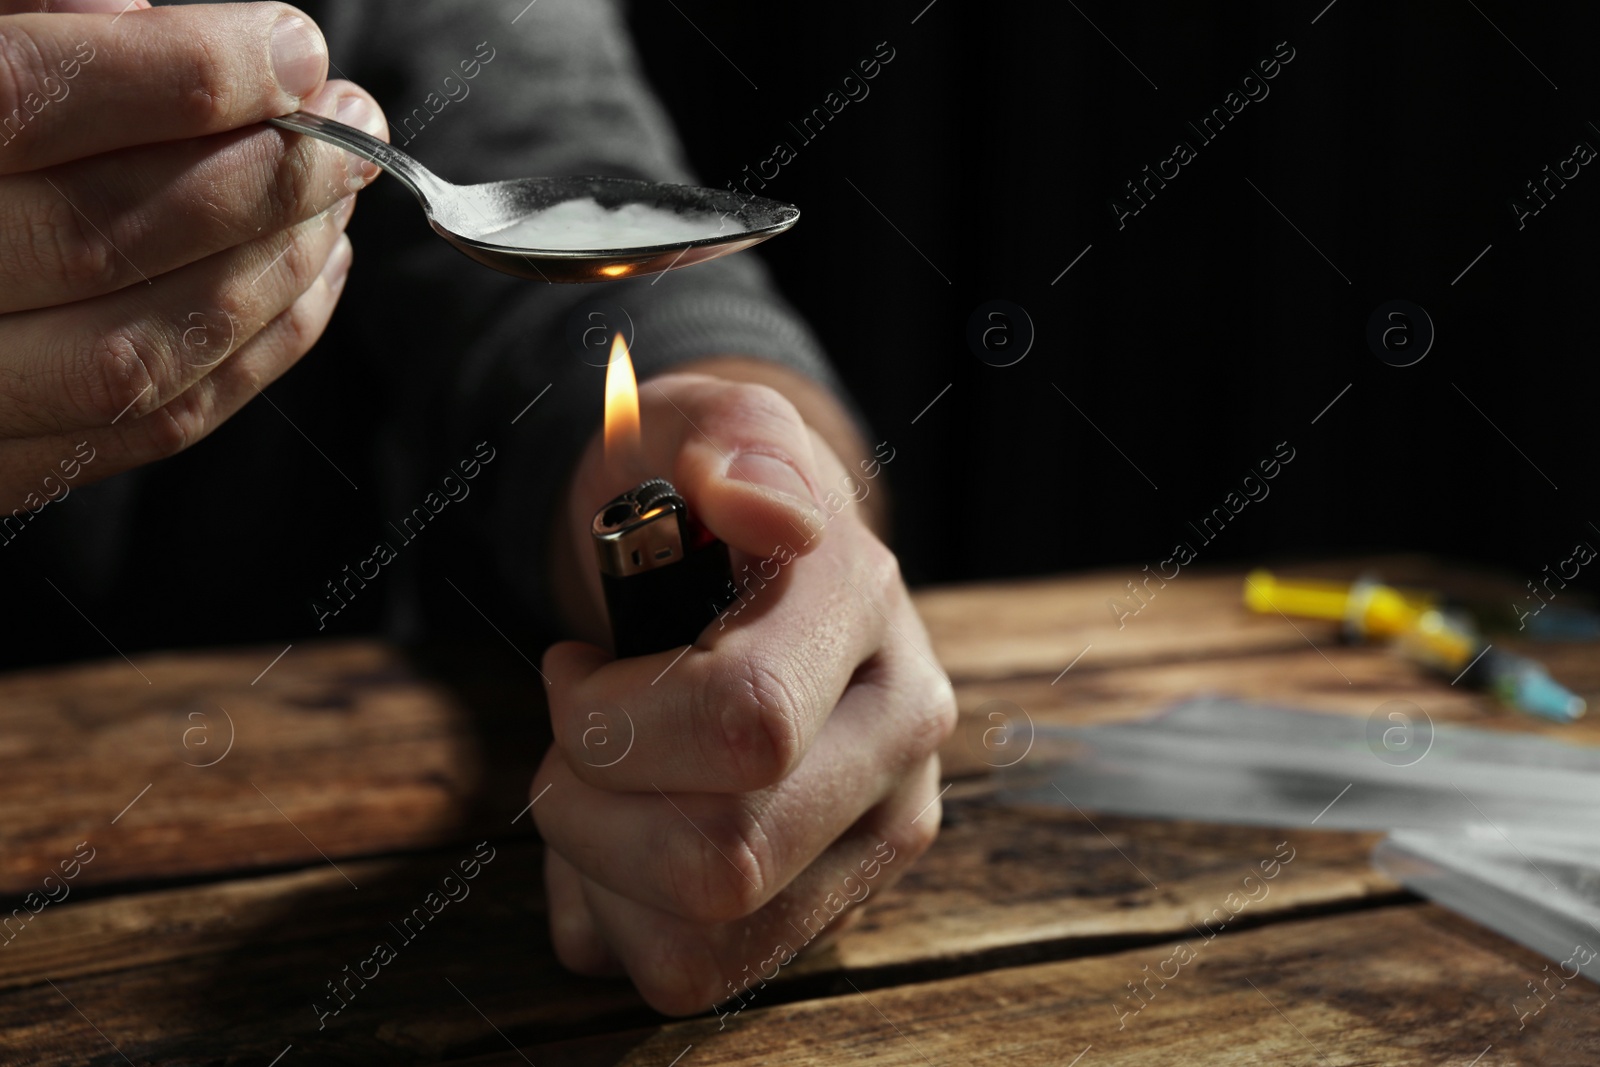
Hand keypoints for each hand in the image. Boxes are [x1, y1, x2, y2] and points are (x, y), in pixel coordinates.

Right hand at [0, 0, 386, 513]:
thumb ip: (4, 23)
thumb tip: (134, 13)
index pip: (27, 97)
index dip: (187, 72)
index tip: (295, 47)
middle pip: (108, 230)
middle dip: (264, 172)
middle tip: (349, 122)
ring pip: (139, 346)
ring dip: (275, 268)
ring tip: (339, 199)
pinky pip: (141, 428)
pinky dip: (251, 356)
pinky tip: (309, 284)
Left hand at [534, 371, 956, 1014]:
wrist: (728, 560)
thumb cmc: (694, 502)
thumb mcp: (703, 427)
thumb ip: (733, 443)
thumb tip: (762, 509)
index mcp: (866, 615)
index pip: (746, 724)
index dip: (612, 719)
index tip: (575, 666)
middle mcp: (900, 736)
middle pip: (724, 858)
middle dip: (589, 808)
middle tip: (572, 741)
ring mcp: (876, 830)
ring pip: (708, 936)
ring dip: (600, 871)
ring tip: (599, 788)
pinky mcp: (833, 901)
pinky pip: (697, 974)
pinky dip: (618, 921)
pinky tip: (623, 841)